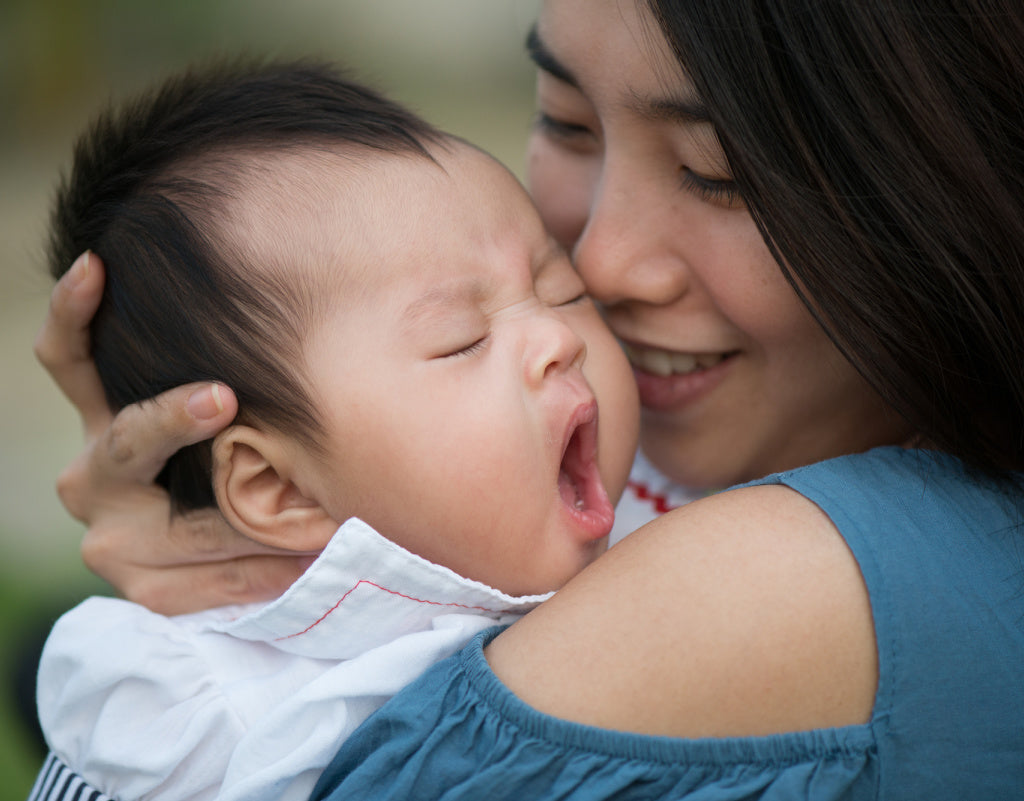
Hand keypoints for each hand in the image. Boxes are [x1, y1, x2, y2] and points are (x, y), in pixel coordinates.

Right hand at [35, 252, 314, 613]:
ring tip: (319, 503)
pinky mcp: (144, 591)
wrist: (202, 556)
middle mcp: (91, 476)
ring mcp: (111, 540)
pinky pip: (213, 585)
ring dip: (256, 516)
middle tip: (223, 396)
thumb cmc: (224, 454)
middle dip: (173, 417)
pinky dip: (262, 572)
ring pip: (188, 524)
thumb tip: (279, 300)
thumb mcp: (211, 413)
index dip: (74, 311)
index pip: (66, 357)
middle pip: (125, 439)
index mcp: (100, 418)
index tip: (97, 267)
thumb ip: (221, 375)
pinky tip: (302, 565)